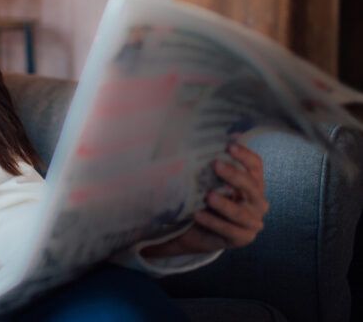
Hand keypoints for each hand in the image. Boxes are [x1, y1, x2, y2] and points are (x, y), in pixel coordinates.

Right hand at [141, 142, 268, 257]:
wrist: (219, 209)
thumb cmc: (199, 225)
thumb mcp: (184, 239)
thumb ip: (165, 246)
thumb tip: (140, 250)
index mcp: (239, 236)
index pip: (231, 232)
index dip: (215, 224)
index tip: (196, 215)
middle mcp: (253, 218)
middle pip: (244, 212)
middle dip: (227, 205)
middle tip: (209, 194)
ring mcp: (257, 197)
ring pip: (252, 187)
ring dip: (236, 176)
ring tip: (217, 163)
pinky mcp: (256, 177)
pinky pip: (256, 167)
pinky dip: (245, 156)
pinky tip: (230, 145)